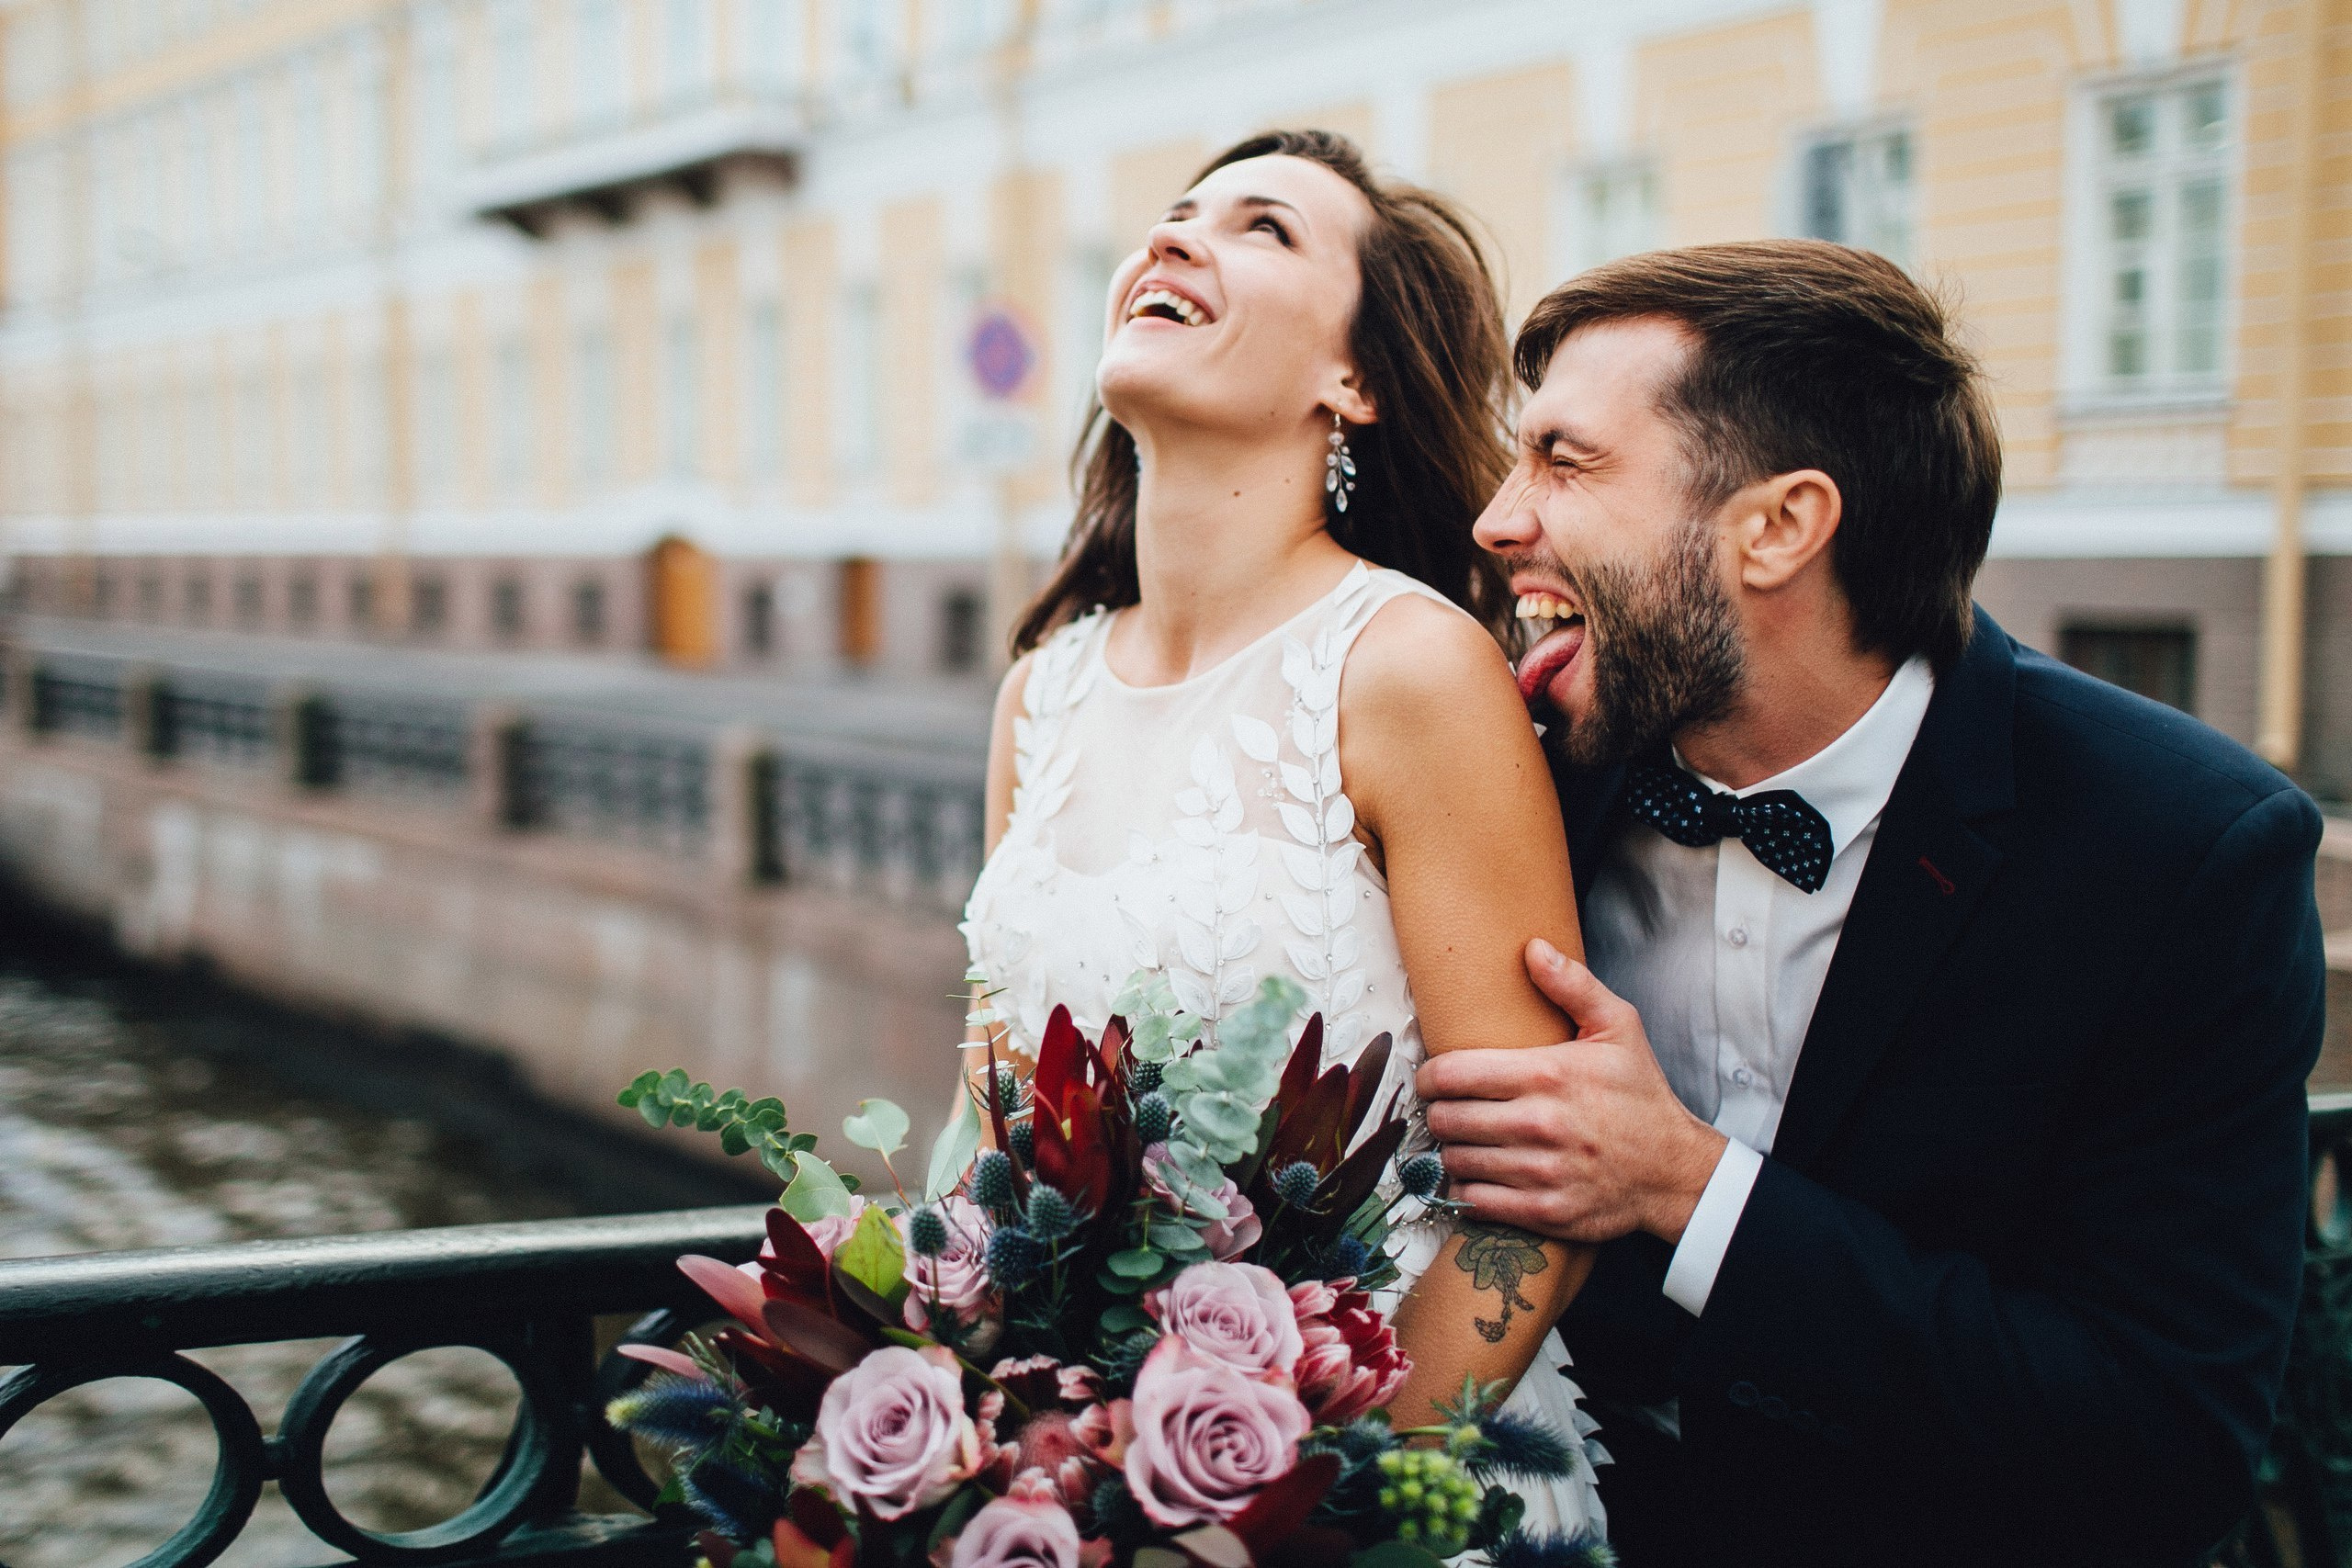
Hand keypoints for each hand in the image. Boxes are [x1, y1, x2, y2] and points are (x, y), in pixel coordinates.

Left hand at [1416, 938, 1728, 1245]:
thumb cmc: (1640, 1096)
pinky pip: (1476, 1201)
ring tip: (1463, 1139)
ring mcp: (1542, 1172)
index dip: (1430, 1075)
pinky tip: (1478, 1173)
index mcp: (1549, 1074)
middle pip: (1447, 1119)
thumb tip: (1533, 948)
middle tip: (1447, 1109)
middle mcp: (1540, 1124)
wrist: (1673, 1169)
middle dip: (1438, 1112)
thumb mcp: (1619, 1027)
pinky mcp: (1545, 1211)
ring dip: (1452, 1149)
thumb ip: (1573, 985)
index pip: (1453, 1074)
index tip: (1431, 1078)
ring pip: (1457, 1160)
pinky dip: (1467, 1187)